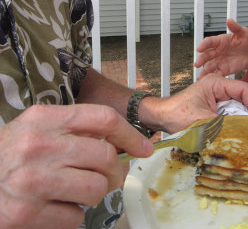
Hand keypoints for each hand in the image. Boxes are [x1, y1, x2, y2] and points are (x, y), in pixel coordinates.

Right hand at [0, 104, 152, 228]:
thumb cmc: (14, 150)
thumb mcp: (40, 126)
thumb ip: (76, 128)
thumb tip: (119, 143)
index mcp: (46, 118)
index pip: (103, 119)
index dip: (130, 134)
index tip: (143, 147)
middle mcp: (40, 145)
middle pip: (105, 157)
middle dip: (115, 170)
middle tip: (110, 174)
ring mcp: (32, 180)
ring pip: (96, 189)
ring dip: (94, 193)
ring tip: (77, 190)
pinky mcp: (26, 213)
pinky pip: (75, 218)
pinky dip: (72, 215)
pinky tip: (55, 205)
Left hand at [153, 73, 247, 133]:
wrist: (161, 117)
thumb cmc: (175, 112)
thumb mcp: (203, 121)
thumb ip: (225, 125)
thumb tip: (245, 132)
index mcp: (215, 83)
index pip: (244, 90)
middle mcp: (218, 87)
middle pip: (243, 99)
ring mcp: (216, 97)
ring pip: (238, 107)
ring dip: (243, 120)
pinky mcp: (214, 107)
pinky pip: (231, 114)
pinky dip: (235, 123)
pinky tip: (238, 133)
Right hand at [195, 18, 247, 78]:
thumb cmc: (246, 40)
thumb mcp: (243, 32)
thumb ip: (235, 27)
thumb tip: (229, 19)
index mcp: (219, 41)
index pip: (209, 42)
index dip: (204, 45)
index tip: (199, 49)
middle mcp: (216, 51)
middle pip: (206, 55)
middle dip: (201, 60)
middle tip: (197, 64)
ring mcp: (219, 61)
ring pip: (209, 66)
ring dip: (204, 71)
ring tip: (200, 77)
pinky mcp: (224, 69)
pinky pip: (216, 74)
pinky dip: (212, 78)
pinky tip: (208, 82)